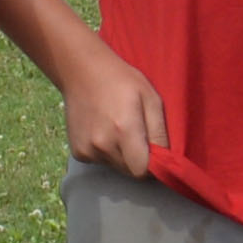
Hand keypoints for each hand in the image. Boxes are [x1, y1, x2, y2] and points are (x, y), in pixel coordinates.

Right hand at [57, 41, 171, 180]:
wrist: (82, 72)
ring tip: (119, 129)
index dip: (153, 166)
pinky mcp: (77, 152)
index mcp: (124, 130)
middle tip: (138, 135)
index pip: (142, 171)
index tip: (156, 153)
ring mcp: (87, 149)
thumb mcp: (151, 99)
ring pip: (116, 167)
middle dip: (139, 160)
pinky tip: (104, 131)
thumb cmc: (122, 81)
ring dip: (123, 156)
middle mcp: (102, 144)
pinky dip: (107, 153)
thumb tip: (165, 161)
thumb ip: (159, 133)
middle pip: (130, 171)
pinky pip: (101, 162)